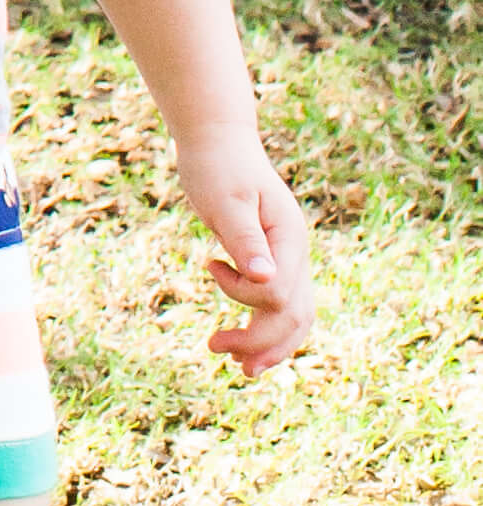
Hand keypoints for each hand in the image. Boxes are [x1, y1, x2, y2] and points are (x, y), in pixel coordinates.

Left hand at [179, 133, 314, 370]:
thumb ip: (244, 239)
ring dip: (269, 344)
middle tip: (221, 354)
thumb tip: (263, 278)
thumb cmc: (217, 166)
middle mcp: (295, 252)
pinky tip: (242, 336)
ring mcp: (288, 258)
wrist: (217, 140)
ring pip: (293, 316)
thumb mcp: (226, 200)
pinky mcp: (272, 260)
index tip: (210, 266)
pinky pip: (280, 304)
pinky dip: (265, 326)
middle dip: (262, 342)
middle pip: (295, 315)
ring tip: (237, 365)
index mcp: (289, 238)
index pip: (279, 293)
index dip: (243, 296)